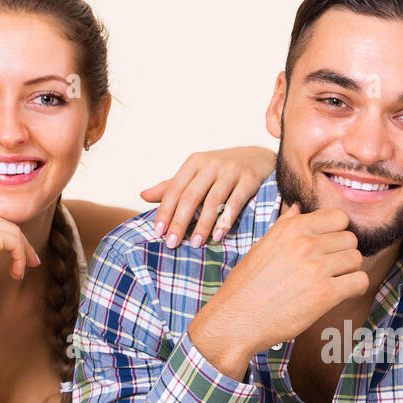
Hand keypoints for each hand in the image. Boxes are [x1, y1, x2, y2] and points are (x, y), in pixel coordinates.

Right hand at [0, 197, 41, 316]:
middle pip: (3, 222)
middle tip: (31, 261)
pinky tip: (16, 274)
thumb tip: (13, 226)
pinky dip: (20, 258)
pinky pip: (15, 242)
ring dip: (21, 253)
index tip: (21, 251)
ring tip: (18, 272)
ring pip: (13, 231)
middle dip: (20, 243)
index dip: (8, 234)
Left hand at [139, 146, 275, 248]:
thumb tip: (143, 196)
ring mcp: (232, 170)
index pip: (175, 189)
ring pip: (213, 200)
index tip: (158, 233)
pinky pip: (236, 202)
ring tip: (195, 244)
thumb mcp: (197, 174)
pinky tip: (218, 235)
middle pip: (191, 196)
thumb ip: (172, 186)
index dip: (165, 211)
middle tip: (171, 243)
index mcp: (194, 162)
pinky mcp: (250, 178)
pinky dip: (226, 220)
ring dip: (203, 225)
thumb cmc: (222, 171)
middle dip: (180, 222)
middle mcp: (211, 163)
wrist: (260, 158)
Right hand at [186, 203, 366, 378]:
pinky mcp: (325, 293)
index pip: (339, 217)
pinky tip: (339, 295)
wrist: (235, 321)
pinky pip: (359, 281)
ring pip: (356, 259)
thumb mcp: (262, 247)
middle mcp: (305, 243)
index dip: (338, 233)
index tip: (330, 247)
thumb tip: (298, 207)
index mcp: (291, 228)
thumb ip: (285, 225)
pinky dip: (354, 288)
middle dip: (343, 253)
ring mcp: (316, 267)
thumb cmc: (246, 287)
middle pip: (350, 238)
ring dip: (349, 271)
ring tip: (332, 283)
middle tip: (329, 270)